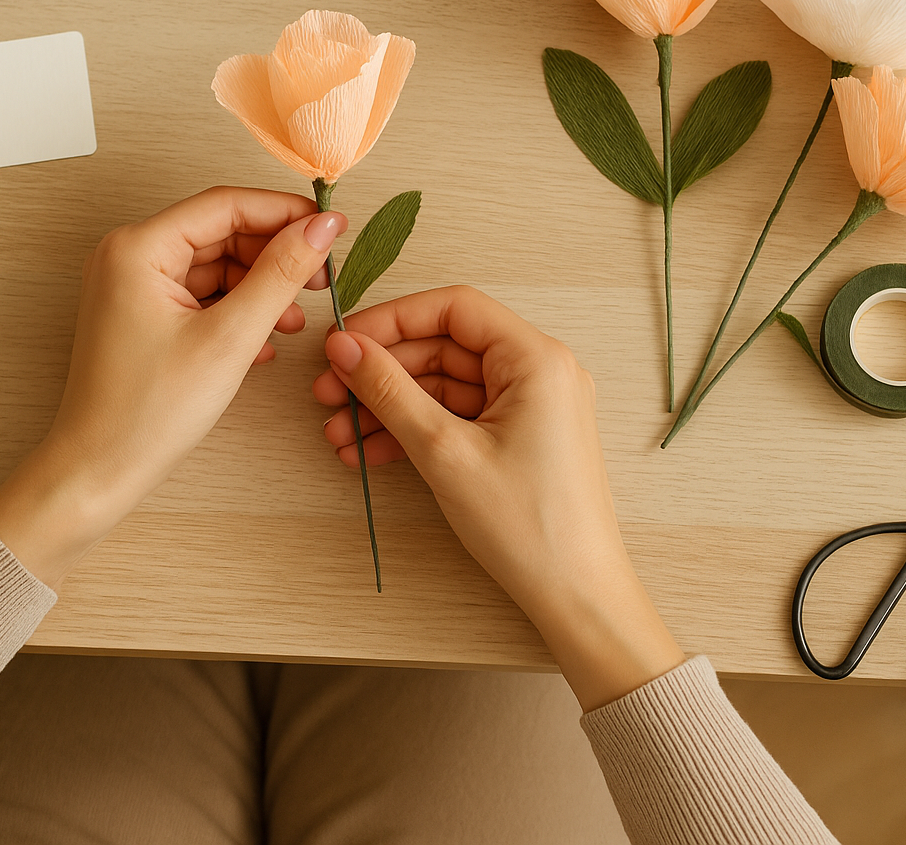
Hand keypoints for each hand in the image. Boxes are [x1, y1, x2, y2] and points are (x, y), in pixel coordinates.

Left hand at [0, 186, 346, 586]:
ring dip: (260, 287)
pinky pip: (200, 295)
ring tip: (295, 320)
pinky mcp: (142, 316)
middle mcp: (129, 257)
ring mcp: (133, 287)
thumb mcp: (229, 338)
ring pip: (215, 266)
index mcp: (137, 248)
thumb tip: (320, 228)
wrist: (99, 472)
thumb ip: (280, 275)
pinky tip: (265, 340)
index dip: (284, 213)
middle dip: (274, 255)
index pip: (226, 205)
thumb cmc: (145, 413)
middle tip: (321, 279)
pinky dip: (236, 310)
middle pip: (221, 233)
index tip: (331, 227)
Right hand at [312, 286, 683, 708]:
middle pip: (444, 347)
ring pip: (444, 386)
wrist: (575, 595)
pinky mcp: (519, 438)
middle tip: (329, 394)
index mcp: (536, 359)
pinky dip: (414, 431)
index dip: (392, 320)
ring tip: (340, 435)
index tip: (345, 344)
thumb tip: (346, 349)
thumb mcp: (445, 451)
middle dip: (382, 373)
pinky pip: (457, 417)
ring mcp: (530, 407)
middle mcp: (539, 372)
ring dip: (389, 407)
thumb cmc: (530, 526)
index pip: (453, 309)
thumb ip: (390, 391)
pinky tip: (370, 453)